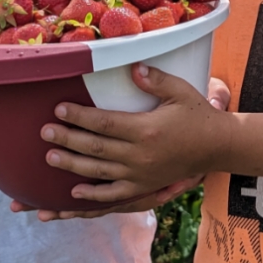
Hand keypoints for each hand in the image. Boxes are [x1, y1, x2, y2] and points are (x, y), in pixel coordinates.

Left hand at [27, 60, 229, 217]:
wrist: (217, 147)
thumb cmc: (197, 115)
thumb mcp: (181, 91)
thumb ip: (156, 79)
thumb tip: (133, 67)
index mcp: (146, 130)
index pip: (105, 123)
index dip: (80, 117)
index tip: (59, 109)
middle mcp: (140, 156)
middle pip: (95, 148)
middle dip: (67, 140)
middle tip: (45, 132)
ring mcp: (140, 175)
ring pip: (98, 172)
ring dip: (72, 165)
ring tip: (50, 157)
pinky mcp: (143, 188)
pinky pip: (114, 196)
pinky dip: (93, 196)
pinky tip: (72, 192)